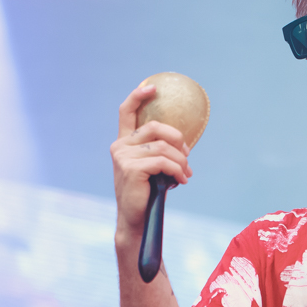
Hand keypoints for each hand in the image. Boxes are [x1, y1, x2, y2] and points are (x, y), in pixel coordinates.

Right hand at [111, 82, 192, 240]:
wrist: (137, 219)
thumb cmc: (146, 193)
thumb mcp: (151, 167)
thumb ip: (159, 150)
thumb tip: (183, 144)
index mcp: (123, 143)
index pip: (126, 112)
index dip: (138, 96)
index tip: (152, 86)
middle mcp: (120, 146)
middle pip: (155, 127)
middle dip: (177, 139)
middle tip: (187, 156)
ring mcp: (123, 157)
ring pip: (163, 147)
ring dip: (181, 161)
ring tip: (186, 174)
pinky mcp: (131, 168)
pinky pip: (163, 162)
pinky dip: (177, 170)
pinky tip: (181, 181)